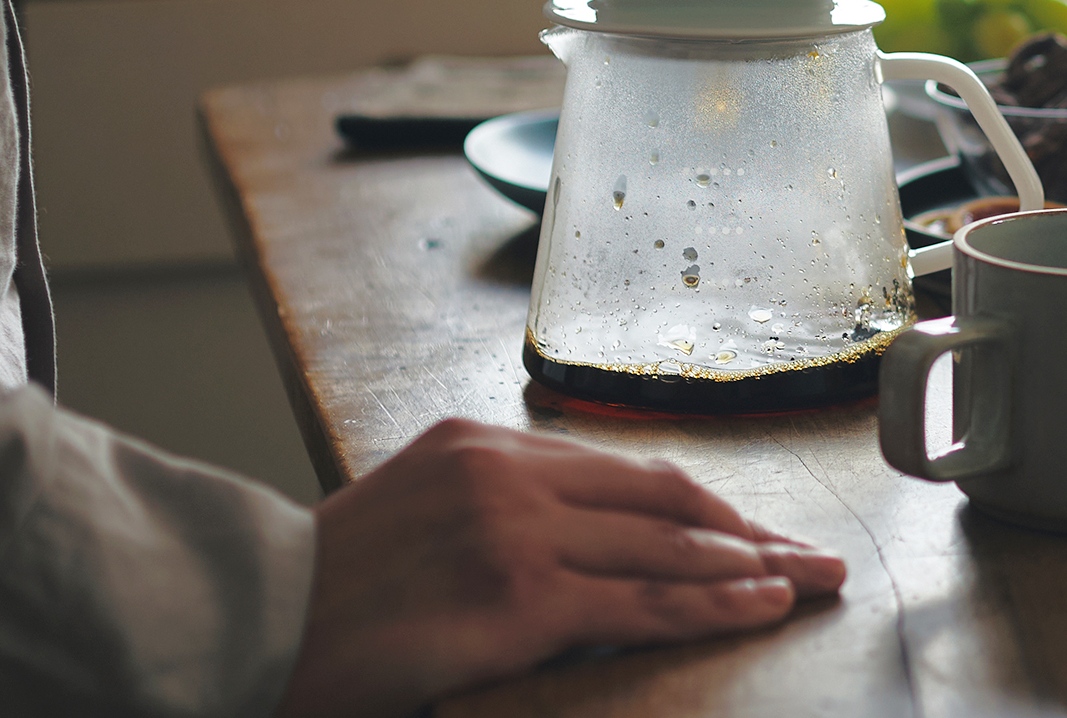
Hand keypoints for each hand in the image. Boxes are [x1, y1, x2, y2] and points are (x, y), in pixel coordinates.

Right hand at [273, 419, 847, 717]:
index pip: (628, 471)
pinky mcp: (519, 599)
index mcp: (486, 445)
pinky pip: (640, 604)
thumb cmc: (328, 591)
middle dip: (753, 531)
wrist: (252, 622)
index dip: (708, 505)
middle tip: (815, 555)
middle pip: (667, 498)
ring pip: (668, 547)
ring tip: (810, 582)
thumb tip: (589, 546)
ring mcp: (518, 532)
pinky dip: (710, 605)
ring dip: (752, 567)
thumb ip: (501, 509)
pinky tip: (759, 607)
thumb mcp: (420, 513)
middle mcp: (509, 472)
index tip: (758, 530)